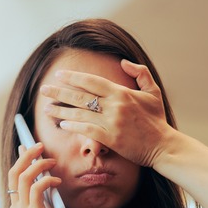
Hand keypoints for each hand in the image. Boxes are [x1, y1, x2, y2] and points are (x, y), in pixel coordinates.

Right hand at [6, 142, 66, 207]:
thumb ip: (42, 202)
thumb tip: (48, 182)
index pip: (13, 179)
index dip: (20, 161)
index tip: (27, 148)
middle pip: (14, 173)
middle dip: (26, 155)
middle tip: (39, 145)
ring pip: (23, 177)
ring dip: (38, 164)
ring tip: (51, 160)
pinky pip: (37, 188)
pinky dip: (47, 180)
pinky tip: (57, 181)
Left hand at [40, 59, 174, 167]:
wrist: (163, 146)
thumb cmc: (157, 120)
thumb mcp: (153, 92)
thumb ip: (140, 73)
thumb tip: (123, 62)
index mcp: (122, 92)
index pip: (92, 81)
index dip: (73, 77)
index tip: (58, 75)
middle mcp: (114, 105)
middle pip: (80, 96)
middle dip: (59, 92)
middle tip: (44, 90)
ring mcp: (111, 122)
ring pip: (80, 114)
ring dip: (61, 111)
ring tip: (46, 109)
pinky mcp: (110, 139)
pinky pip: (86, 130)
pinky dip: (74, 126)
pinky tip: (63, 124)